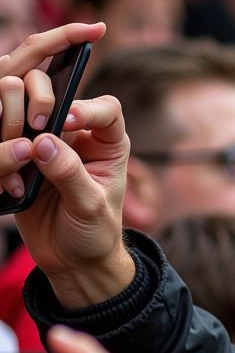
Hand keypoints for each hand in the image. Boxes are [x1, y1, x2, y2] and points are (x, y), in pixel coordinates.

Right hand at [0, 23, 135, 306]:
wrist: (72, 260)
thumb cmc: (95, 232)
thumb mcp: (89, 207)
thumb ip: (69, 173)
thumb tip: (43, 142)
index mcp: (106, 144)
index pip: (104, 109)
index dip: (85, 108)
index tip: (66, 121)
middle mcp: (75, 136)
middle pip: (51, 93)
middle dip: (35, 106)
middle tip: (32, 133)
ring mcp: (43, 144)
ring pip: (16, 111)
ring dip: (11, 133)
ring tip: (21, 169)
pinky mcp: (18, 159)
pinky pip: (0, 143)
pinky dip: (1, 162)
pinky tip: (13, 190)